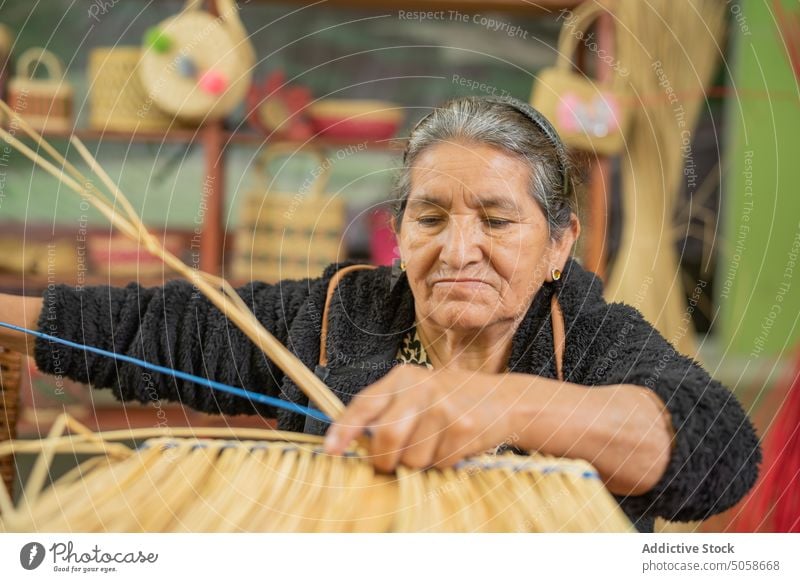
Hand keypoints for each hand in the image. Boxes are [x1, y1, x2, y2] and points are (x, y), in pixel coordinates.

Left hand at [323, 364, 521, 472]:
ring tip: (431, 447)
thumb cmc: (450, 400)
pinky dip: (440, 465)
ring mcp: (444, 407)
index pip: (364, 404)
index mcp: (402, 378)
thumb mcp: (416, 393)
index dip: (343, 430)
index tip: (331, 451)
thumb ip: (386, 412)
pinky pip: (438, 464)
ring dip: (416, 465)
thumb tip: (351, 445)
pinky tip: (451, 447)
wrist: (503, 398)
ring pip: (412, 457)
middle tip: (388, 466)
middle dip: (383, 461)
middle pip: (386, 436)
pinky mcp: (464, 427)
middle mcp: (421, 387)